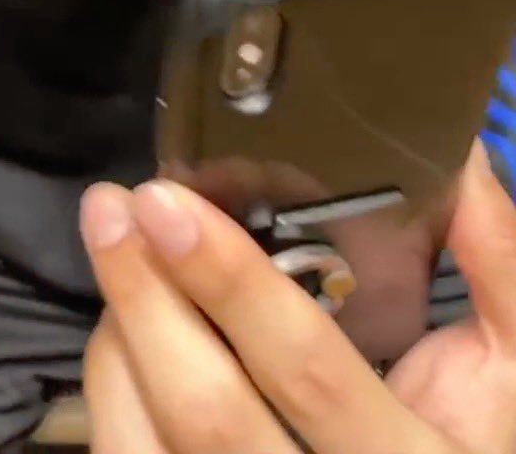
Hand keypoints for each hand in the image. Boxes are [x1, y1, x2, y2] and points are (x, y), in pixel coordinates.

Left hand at [79, 139, 515, 452]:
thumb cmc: (464, 445)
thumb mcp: (508, 373)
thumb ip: (497, 271)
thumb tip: (460, 161)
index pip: (306, 368)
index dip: (232, 284)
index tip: (170, 202)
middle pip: (206, 410)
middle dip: (146, 297)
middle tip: (113, 205)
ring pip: (146, 440)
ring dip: (120, 330)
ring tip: (118, 245)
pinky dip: (112, 380)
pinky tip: (124, 321)